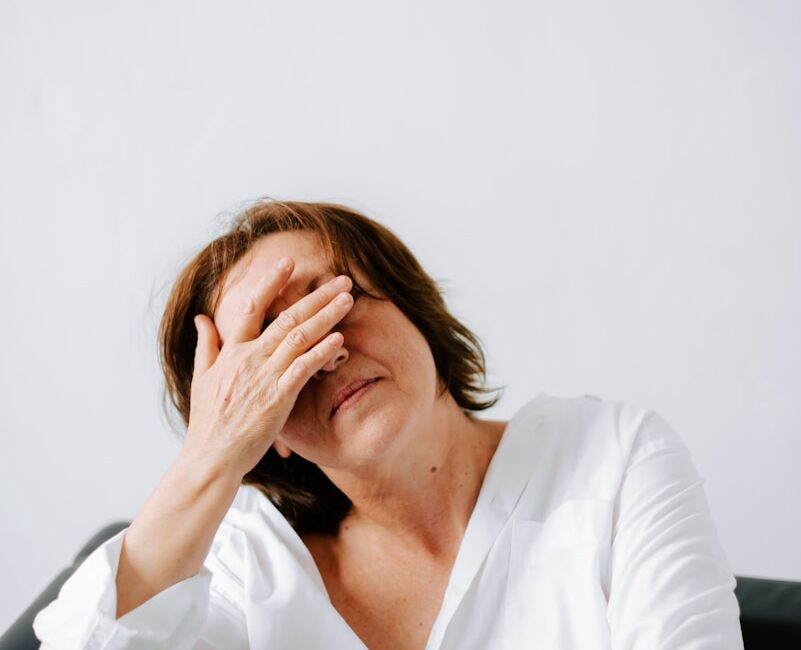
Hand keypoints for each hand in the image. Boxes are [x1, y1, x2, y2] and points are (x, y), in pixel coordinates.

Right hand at [182, 256, 352, 478]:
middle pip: (287, 317)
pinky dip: (321, 351)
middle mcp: (249, 358)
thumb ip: (206, 345)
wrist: (211, 458)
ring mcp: (264, 377)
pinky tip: (340, 338)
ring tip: (348, 299)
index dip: (271, 282)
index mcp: (232, 351)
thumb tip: (201, 317)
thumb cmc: (208, 421)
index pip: (252, 306)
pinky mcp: (278, 398)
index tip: (289, 262)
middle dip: (316, 295)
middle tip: (342, 279)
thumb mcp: (201, 378)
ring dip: (326, 316)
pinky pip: (303, 368)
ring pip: (299, 337)